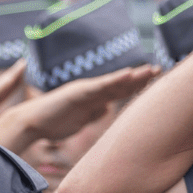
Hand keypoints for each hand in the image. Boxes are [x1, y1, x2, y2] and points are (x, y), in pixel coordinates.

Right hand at [0, 66, 159, 143]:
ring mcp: (85, 89)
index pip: (120, 90)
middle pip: (121, 83)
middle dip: (141, 77)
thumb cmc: (54, 122)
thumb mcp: (81, 119)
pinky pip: (100, 86)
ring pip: (114, 82)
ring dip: (134, 76)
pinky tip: (129, 75)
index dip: (137, 85)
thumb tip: (107, 108)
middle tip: (160, 70)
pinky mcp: (78, 92)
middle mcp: (91, 90)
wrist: (31, 121)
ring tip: (151, 70)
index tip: (156, 82)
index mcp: (93, 97)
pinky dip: (115, 80)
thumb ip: (94, 112)